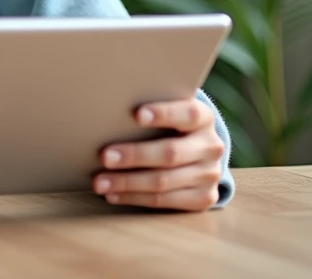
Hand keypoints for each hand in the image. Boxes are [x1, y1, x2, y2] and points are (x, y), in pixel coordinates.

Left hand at [93, 98, 224, 211]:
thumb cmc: (171, 127)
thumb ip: (150, 112)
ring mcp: (210, 175)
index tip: (137, 114)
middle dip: (134, 155)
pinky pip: (164, 201)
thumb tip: (108, 110)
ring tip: (100, 182)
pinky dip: (135, 198)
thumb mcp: (170, 114)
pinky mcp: (204, 198)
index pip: (187, 113)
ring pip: (163, 181)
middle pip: (170, 153)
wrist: (199, 154)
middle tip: (104, 157)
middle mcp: (211, 146)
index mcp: (204, 118)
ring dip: (127, 183)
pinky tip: (114, 194)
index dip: (163, 114)